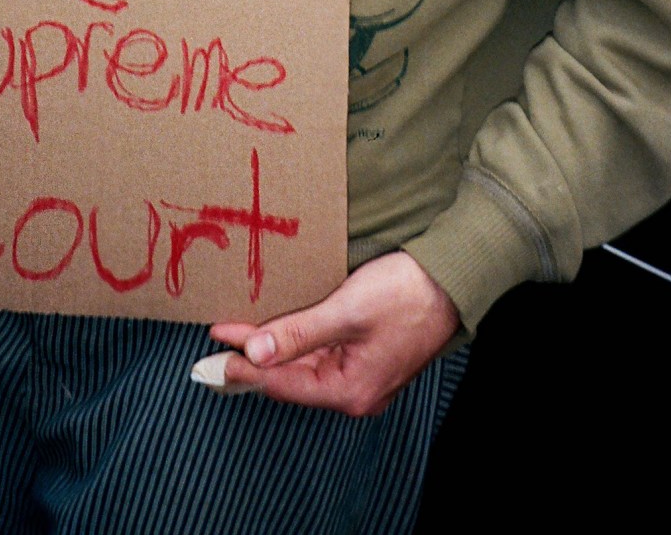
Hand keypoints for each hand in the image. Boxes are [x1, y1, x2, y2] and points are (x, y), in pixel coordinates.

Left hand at [206, 251, 459, 415]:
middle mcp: (357, 391)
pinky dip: (300, 339)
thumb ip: (297, 333)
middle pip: (293, 376)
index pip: (282, 383)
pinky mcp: (372, 354)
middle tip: (220, 339)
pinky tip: (283, 325)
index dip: (244, 365)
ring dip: (277, 345)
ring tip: (243, 330)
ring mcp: (366, 374)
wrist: (456, 278)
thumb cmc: (407, 293)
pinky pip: (325, 353)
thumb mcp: (346, 311)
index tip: (214, 349)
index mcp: (350, 390)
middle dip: (256, 355)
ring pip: (308, 363)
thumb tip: (253, 354)